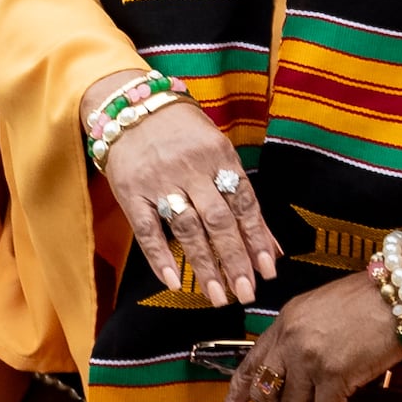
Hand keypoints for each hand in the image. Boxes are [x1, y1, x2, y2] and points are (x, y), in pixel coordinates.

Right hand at [86, 71, 279, 307]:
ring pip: (187, 229)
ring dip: (204, 266)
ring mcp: (160, 180)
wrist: (131, 104)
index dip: (257, 238)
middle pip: (219, 221)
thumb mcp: (217, 150)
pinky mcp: (131, 192)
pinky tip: (174, 282)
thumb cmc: (183, 131)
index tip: (268, 271)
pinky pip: (147, 229)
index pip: (244, 203)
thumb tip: (270, 244)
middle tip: (247, 293)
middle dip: (235, 260)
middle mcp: (192, 168)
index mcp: (219, 155)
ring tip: (219, 296)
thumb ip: (240, 193)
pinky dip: (160, 258)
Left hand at [217, 235, 401, 401]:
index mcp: (283, 323)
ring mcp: (309, 356)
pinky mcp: (335, 372)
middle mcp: (289, 339)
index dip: (235, 399)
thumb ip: (300, 339)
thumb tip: (294, 378)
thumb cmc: (368, 300)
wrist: (401, 290)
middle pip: (265, 395)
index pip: (248, 366)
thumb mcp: (320, 311)